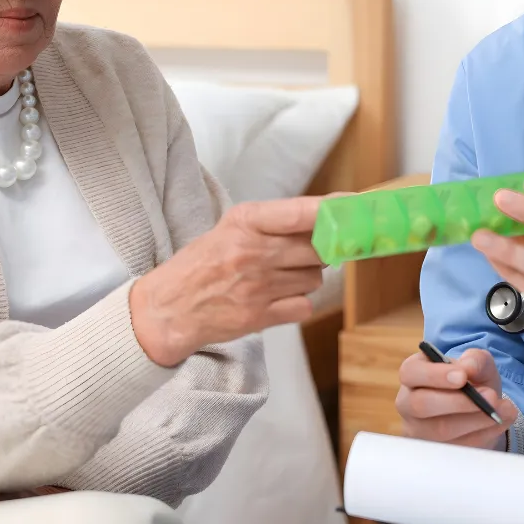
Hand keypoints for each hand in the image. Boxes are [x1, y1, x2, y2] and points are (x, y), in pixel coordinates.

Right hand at [130, 196, 324, 366]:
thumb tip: (325, 222)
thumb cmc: (201, 264)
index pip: (300, 212)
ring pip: (314, 279)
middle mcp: (253, 252)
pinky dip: (298, 303)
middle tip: (307, 253)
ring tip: (280, 277)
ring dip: (307, 277)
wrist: (168, 308)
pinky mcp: (259, 316)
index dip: (333, 210)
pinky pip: (304, 306)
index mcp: (244, 222)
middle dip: (321, 251)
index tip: (355, 207)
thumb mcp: (229, 230)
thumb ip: (272, 225)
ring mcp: (257, 286)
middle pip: (317, 249)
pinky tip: (278, 298)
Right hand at [394, 347, 519, 448]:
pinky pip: (458, 447)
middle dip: (458, 402)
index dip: (435, 375)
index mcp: (413, 374)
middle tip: (490, 395)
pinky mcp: (436, 451)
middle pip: (421, 405)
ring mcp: (419, 431)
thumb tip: (469, 367)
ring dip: (476, 419)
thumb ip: (475, 360)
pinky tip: (500, 421)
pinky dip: (484, 434)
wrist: (478, 409)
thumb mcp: (477, 365)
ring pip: (440, 430)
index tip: (463, 377)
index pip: (411, 372)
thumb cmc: (470, 381)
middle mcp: (409, 403)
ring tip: (503, 408)